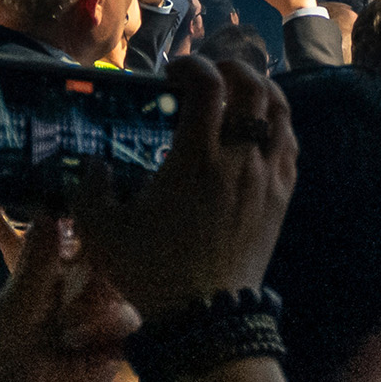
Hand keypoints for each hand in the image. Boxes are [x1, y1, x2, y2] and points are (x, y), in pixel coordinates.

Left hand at [0, 216, 140, 381]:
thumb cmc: (6, 360)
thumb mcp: (16, 307)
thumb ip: (37, 259)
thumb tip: (49, 205)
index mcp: (42, 272)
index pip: (58, 229)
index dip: (67, 206)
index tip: (81, 178)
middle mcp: (75, 284)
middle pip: (99, 250)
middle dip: (98, 250)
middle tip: (87, 264)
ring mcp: (100, 309)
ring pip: (117, 279)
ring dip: (93, 301)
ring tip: (66, 330)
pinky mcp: (121, 336)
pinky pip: (128, 315)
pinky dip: (106, 327)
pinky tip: (82, 344)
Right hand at [80, 56, 294, 317]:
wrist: (207, 317)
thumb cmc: (152, 273)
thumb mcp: (102, 232)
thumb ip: (90, 191)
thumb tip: (94, 165)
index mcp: (195, 158)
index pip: (208, 84)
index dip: (191, 64)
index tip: (171, 71)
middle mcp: (238, 158)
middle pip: (252, 85)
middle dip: (229, 66)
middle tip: (207, 73)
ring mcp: (267, 176)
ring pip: (279, 109)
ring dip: (259, 88)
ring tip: (236, 90)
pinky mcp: (283, 196)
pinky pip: (290, 142)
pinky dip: (276, 122)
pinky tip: (258, 129)